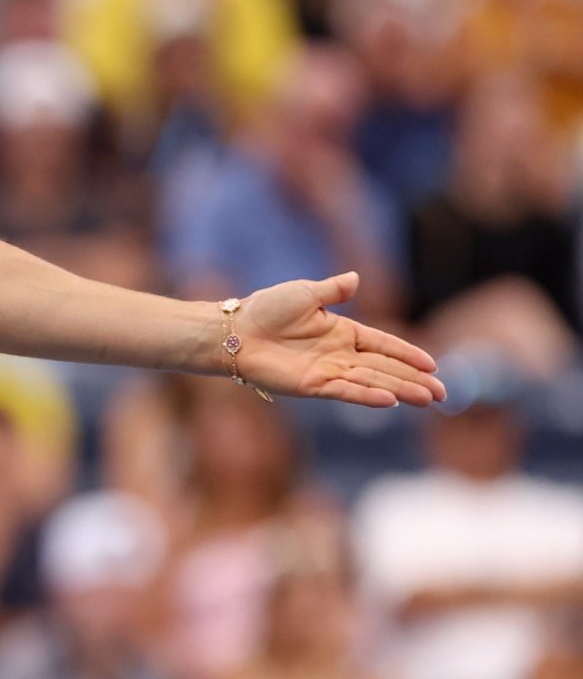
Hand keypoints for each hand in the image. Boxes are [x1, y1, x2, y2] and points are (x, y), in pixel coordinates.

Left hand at [235, 272, 445, 407]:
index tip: (433, 365)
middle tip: (443, 394)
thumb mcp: (305, 293)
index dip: (408, 354)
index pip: (384, 344)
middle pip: (385, 368)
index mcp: (342, 331)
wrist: (236, 330)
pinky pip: (346, 390)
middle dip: (415, 380)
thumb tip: (356, 277)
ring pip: (373, 382)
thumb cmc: (266, 309)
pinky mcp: (313, 385)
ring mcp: (328, 371)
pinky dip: (368, 395)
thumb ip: (334, 290)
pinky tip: (390, 400)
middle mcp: (340, 354)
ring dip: (401, 390)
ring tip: (428, 399)